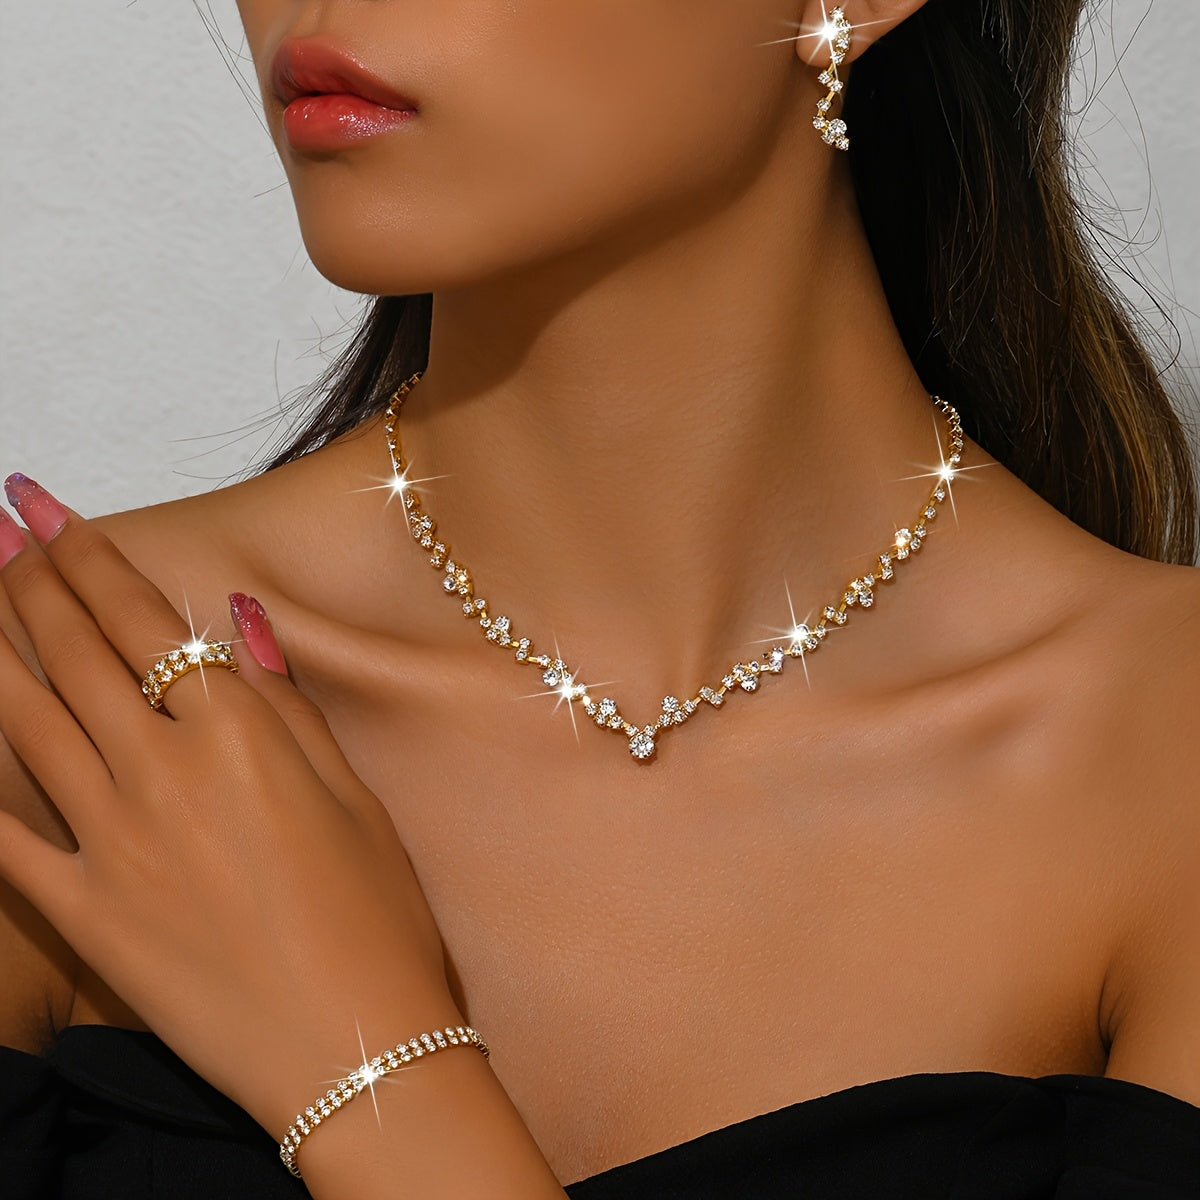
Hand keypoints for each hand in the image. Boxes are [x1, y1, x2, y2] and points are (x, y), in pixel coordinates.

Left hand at [0, 476, 455, 1134]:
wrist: (358, 1046)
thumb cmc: (377, 917)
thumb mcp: (354, 795)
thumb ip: (286, 701)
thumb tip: (237, 619)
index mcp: (240, 737)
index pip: (149, 623)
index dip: (94, 558)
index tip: (53, 512)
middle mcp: (164, 775)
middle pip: (79, 656)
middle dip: (33, 581)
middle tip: (1, 530)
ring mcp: (115, 845)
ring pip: (29, 725)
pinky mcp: (86, 914)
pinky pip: (5, 841)